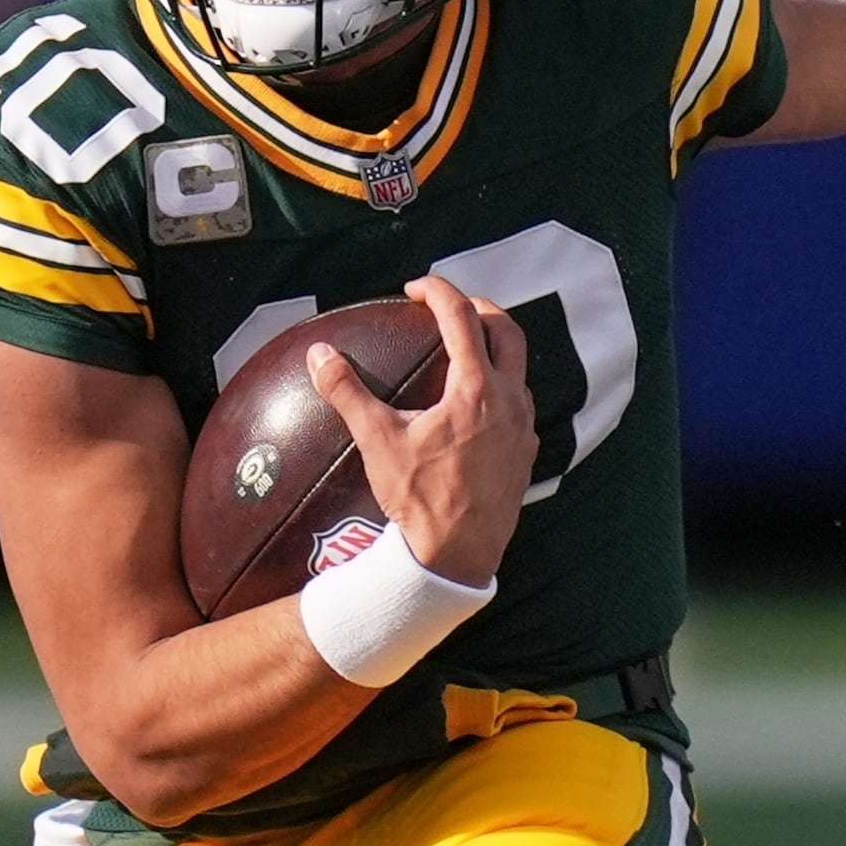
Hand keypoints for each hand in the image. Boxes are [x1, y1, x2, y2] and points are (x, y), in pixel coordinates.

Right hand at [306, 276, 536, 585]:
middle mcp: (509, 401)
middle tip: (448, 308)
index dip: (438, 292)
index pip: (462, 317)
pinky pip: (520, 404)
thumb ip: (347, 392)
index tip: (415, 289)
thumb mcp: (377, 441)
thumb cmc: (420, 500)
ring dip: (493, 349)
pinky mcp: (526, 453)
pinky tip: (473, 407)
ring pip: (519, 368)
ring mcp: (523, 428)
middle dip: (479, 308)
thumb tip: (320, 355)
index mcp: (475, 389)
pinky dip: (499, 387)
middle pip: (507, 331)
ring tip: (462, 351)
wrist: (456, 556)